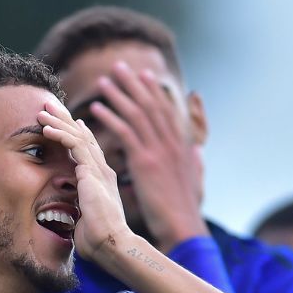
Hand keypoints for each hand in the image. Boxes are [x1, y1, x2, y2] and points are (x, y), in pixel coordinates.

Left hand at [37, 104, 130, 259]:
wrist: (111, 245)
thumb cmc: (96, 239)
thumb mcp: (83, 217)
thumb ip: (76, 206)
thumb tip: (65, 208)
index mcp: (101, 180)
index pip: (87, 149)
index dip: (74, 133)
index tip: (61, 122)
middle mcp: (102, 170)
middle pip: (83, 136)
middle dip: (65, 119)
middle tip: (49, 105)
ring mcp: (99, 170)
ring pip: (77, 136)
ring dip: (58, 122)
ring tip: (42, 111)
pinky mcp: (93, 173)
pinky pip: (75, 146)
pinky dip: (60, 134)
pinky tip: (46, 128)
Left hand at [88, 61, 205, 250]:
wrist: (182, 225)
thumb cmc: (185, 208)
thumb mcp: (194, 179)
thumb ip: (194, 161)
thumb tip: (196, 151)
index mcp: (181, 145)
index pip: (166, 110)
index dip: (154, 91)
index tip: (143, 75)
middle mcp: (171, 142)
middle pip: (150, 104)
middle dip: (134, 84)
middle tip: (119, 67)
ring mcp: (158, 149)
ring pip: (136, 113)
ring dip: (118, 95)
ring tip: (103, 81)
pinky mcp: (144, 161)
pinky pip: (124, 132)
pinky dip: (110, 118)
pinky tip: (95, 109)